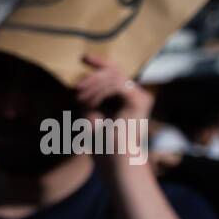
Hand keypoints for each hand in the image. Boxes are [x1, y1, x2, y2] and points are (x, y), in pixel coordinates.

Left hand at [77, 55, 153, 175]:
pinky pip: (118, 85)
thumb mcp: (90, 115)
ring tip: (81, 101)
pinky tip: (91, 103)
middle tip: (76, 89)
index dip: (99, 62)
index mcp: (128, 97)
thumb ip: (90, 98)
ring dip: (93, 87)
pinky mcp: (140, 100)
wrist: (113, 160)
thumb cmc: (101, 143)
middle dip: (92, 77)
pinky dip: (101, 92)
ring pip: (114, 77)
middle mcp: (138, 95)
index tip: (82, 58)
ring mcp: (142, 97)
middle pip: (113, 71)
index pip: (115, 72)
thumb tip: (81, 83)